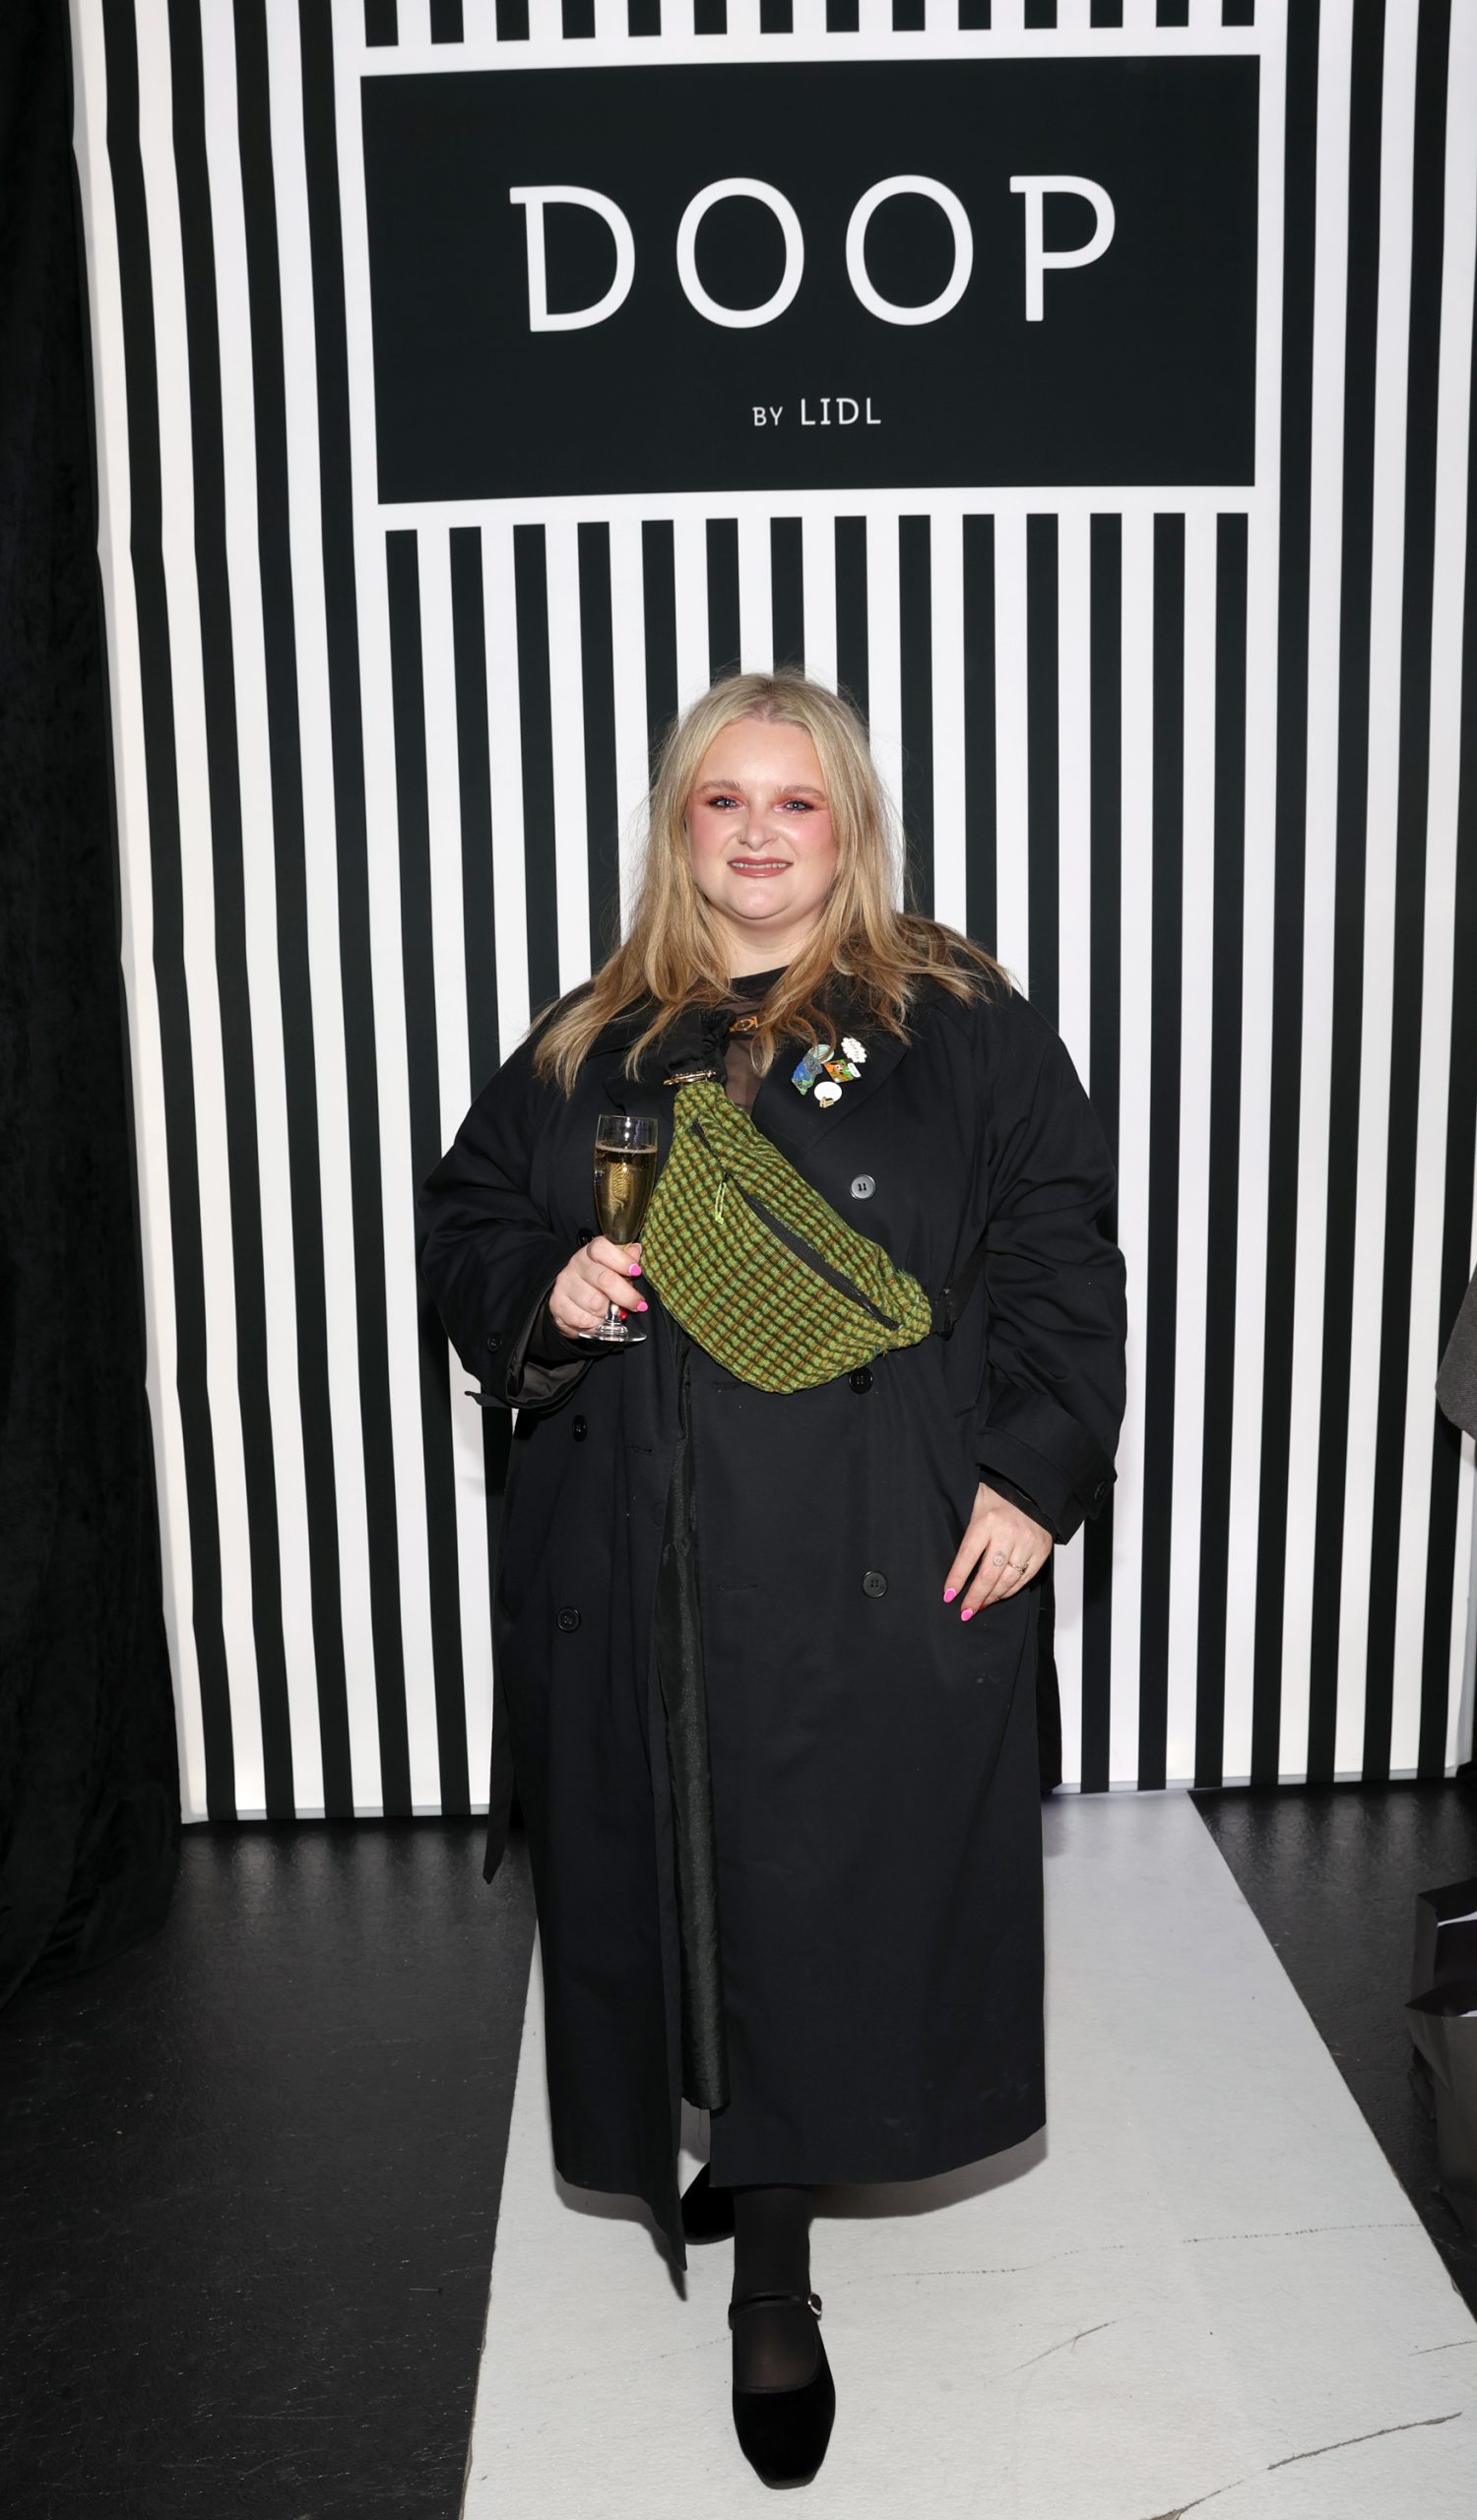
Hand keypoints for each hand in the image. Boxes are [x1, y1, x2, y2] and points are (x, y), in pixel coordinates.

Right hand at [547, 1235, 647, 1339]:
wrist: (571, 1302)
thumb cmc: (599, 1284)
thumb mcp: (616, 1270)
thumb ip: (627, 1261)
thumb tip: (635, 1251)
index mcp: (591, 1252)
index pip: (602, 1248)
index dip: (622, 1260)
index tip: (636, 1271)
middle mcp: (575, 1265)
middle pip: (604, 1279)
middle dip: (626, 1296)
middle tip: (638, 1304)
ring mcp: (564, 1284)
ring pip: (595, 1303)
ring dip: (608, 1313)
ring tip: (610, 1312)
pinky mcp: (557, 1304)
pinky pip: (583, 1319)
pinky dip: (595, 1324)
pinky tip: (597, 1320)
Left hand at [943, 1481, 1052, 1619]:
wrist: (1030, 1489)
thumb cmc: (998, 1499)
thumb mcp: (975, 1508)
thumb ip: (968, 1535)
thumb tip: (955, 1570)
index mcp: (986, 1521)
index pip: (967, 1557)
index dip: (957, 1579)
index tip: (948, 1595)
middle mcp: (1008, 1533)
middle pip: (988, 1574)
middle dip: (975, 1597)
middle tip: (965, 1611)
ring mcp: (1027, 1543)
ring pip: (1007, 1580)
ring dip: (992, 1597)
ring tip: (980, 1605)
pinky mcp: (1041, 1550)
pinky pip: (1025, 1578)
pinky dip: (1011, 1590)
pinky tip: (999, 1595)